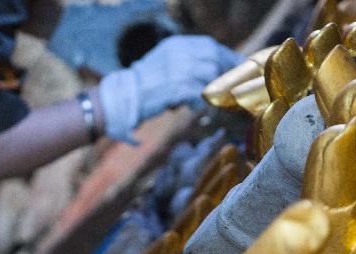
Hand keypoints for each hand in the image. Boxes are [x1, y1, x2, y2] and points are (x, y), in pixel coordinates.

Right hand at [98, 35, 242, 141]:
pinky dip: (199, 103)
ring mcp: (177, 70)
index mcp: (175, 45)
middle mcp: (178, 53)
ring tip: (209, 99)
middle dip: (225, 72)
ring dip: (212, 88)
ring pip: (210, 75)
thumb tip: (211, 68)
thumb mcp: (163, 63)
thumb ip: (185, 61)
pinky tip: (193, 108)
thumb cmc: (143, 85)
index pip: (209, 45)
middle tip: (231, 85)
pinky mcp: (176, 88)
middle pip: (214, 57)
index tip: (233, 68)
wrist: (121, 98)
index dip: (225, 57)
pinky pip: (199, 94)